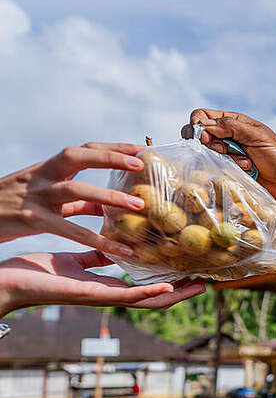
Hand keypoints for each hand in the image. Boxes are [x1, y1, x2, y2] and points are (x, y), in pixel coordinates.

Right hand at [0, 143, 149, 256]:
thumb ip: (77, 202)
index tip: (140, 149)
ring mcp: (34, 197)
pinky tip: (121, 249)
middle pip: (75, 156)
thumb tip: (111, 205)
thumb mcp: (44, 198)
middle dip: (109, 156)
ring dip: (109, 195)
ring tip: (138, 205)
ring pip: (74, 189)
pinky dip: (97, 239)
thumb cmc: (11, 209)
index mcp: (46, 170)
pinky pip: (69, 229)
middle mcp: (41, 178)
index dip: (110, 148)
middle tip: (140, 163)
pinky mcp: (30, 220)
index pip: (81, 151)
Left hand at [0, 251, 205, 316]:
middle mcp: (108, 295)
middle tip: (205, 284)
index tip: (190, 274)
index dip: (170, 283)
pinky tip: (167, 286)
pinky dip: (149, 293)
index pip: (144, 287)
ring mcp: (102, 298)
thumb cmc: (35, 272)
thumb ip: (95, 255)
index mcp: (105, 286)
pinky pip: (125, 296)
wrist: (7, 282)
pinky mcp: (91, 295)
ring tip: (197, 287)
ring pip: (147, 301)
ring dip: (174, 295)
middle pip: (154, 298)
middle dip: (181, 292)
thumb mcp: (72, 260)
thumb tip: (113, 244)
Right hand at [181, 109, 275, 204]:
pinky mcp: (227, 169)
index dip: (198, 124)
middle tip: (223, 150)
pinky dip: (227, 168)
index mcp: (233, 121)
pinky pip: (214, 167)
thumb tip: (204, 126)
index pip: (203, 115)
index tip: (205, 137)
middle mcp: (226, 135)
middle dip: (209, 143)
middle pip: (199, 134)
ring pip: (206, 152)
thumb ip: (231, 127)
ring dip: (223, 157)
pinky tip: (245, 169)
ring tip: (245, 162)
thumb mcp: (257, 136)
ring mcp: (226, 153)